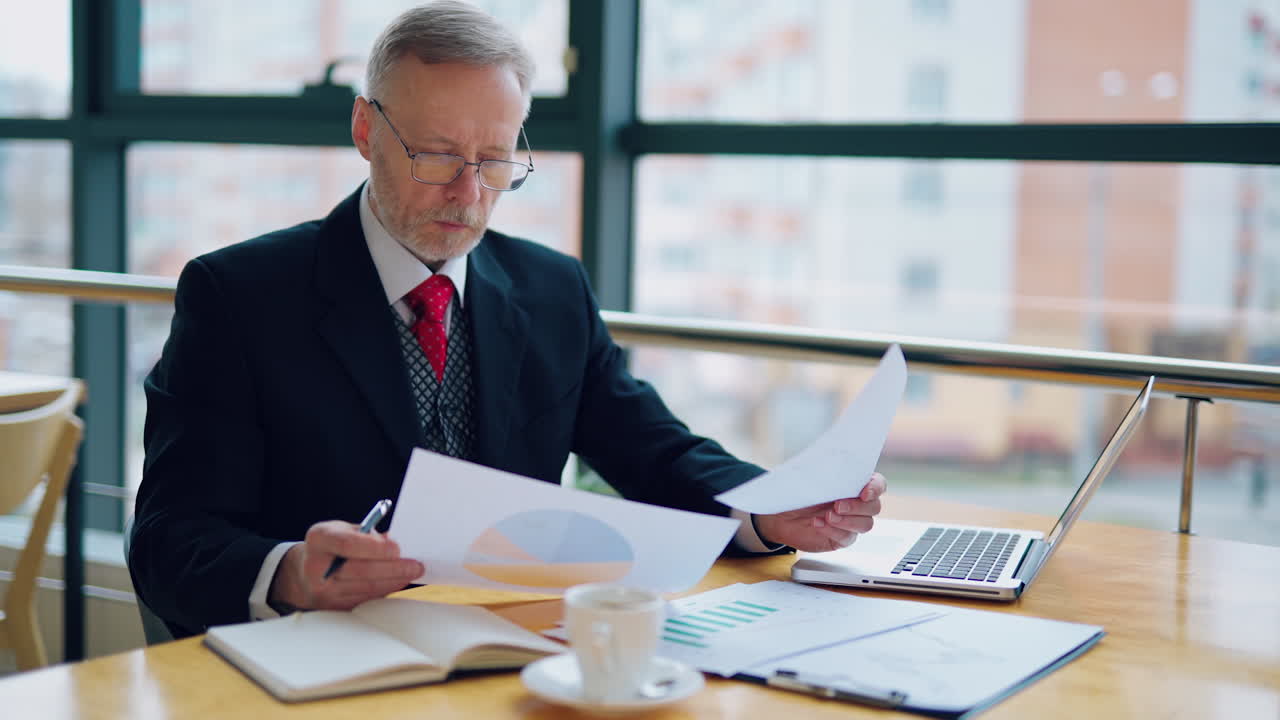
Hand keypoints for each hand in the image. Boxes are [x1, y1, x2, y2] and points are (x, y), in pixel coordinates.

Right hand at [268, 520, 424, 611]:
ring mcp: (322, 590)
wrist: (304, 572)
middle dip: (392, 568)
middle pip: (360, 570)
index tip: (398, 548)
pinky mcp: (332, 607)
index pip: (348, 544)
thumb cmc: (332, 545)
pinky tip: (398, 582)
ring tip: (412, 572)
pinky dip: (385, 590)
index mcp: (319, 538)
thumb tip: (396, 543)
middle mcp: (315, 566)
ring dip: (394, 580)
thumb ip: (366, 534)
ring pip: (366, 587)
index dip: (375, 548)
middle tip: (415, 565)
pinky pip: (365, 599)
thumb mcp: (343, 530)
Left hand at [753, 473, 885, 552]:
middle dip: (857, 506)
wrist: (780, 514)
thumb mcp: (810, 476)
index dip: (875, 488)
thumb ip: (827, 471)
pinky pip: (847, 538)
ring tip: (827, 516)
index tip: (864, 493)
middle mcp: (857, 503)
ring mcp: (851, 522)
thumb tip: (835, 464)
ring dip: (846, 520)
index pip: (878, 485)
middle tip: (837, 505)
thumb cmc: (797, 491)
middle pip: (874, 507)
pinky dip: (833, 530)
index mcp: (855, 484)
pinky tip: (817, 524)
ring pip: (865, 524)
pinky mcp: (841, 538)